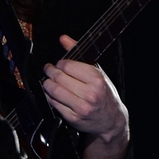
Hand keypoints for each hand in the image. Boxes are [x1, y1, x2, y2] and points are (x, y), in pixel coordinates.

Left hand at [42, 35, 129, 158]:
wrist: (111, 120)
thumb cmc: (104, 94)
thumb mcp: (97, 71)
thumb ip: (79, 53)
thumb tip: (64, 39)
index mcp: (97, 79)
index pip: (67, 66)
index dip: (60, 63)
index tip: (59, 64)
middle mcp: (90, 94)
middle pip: (59, 78)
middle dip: (50, 72)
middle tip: (49, 70)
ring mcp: (81, 107)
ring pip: (54, 91)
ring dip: (47, 84)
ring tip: (49, 81)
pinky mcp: (73, 118)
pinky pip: (54, 104)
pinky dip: (50, 97)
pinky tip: (53, 94)